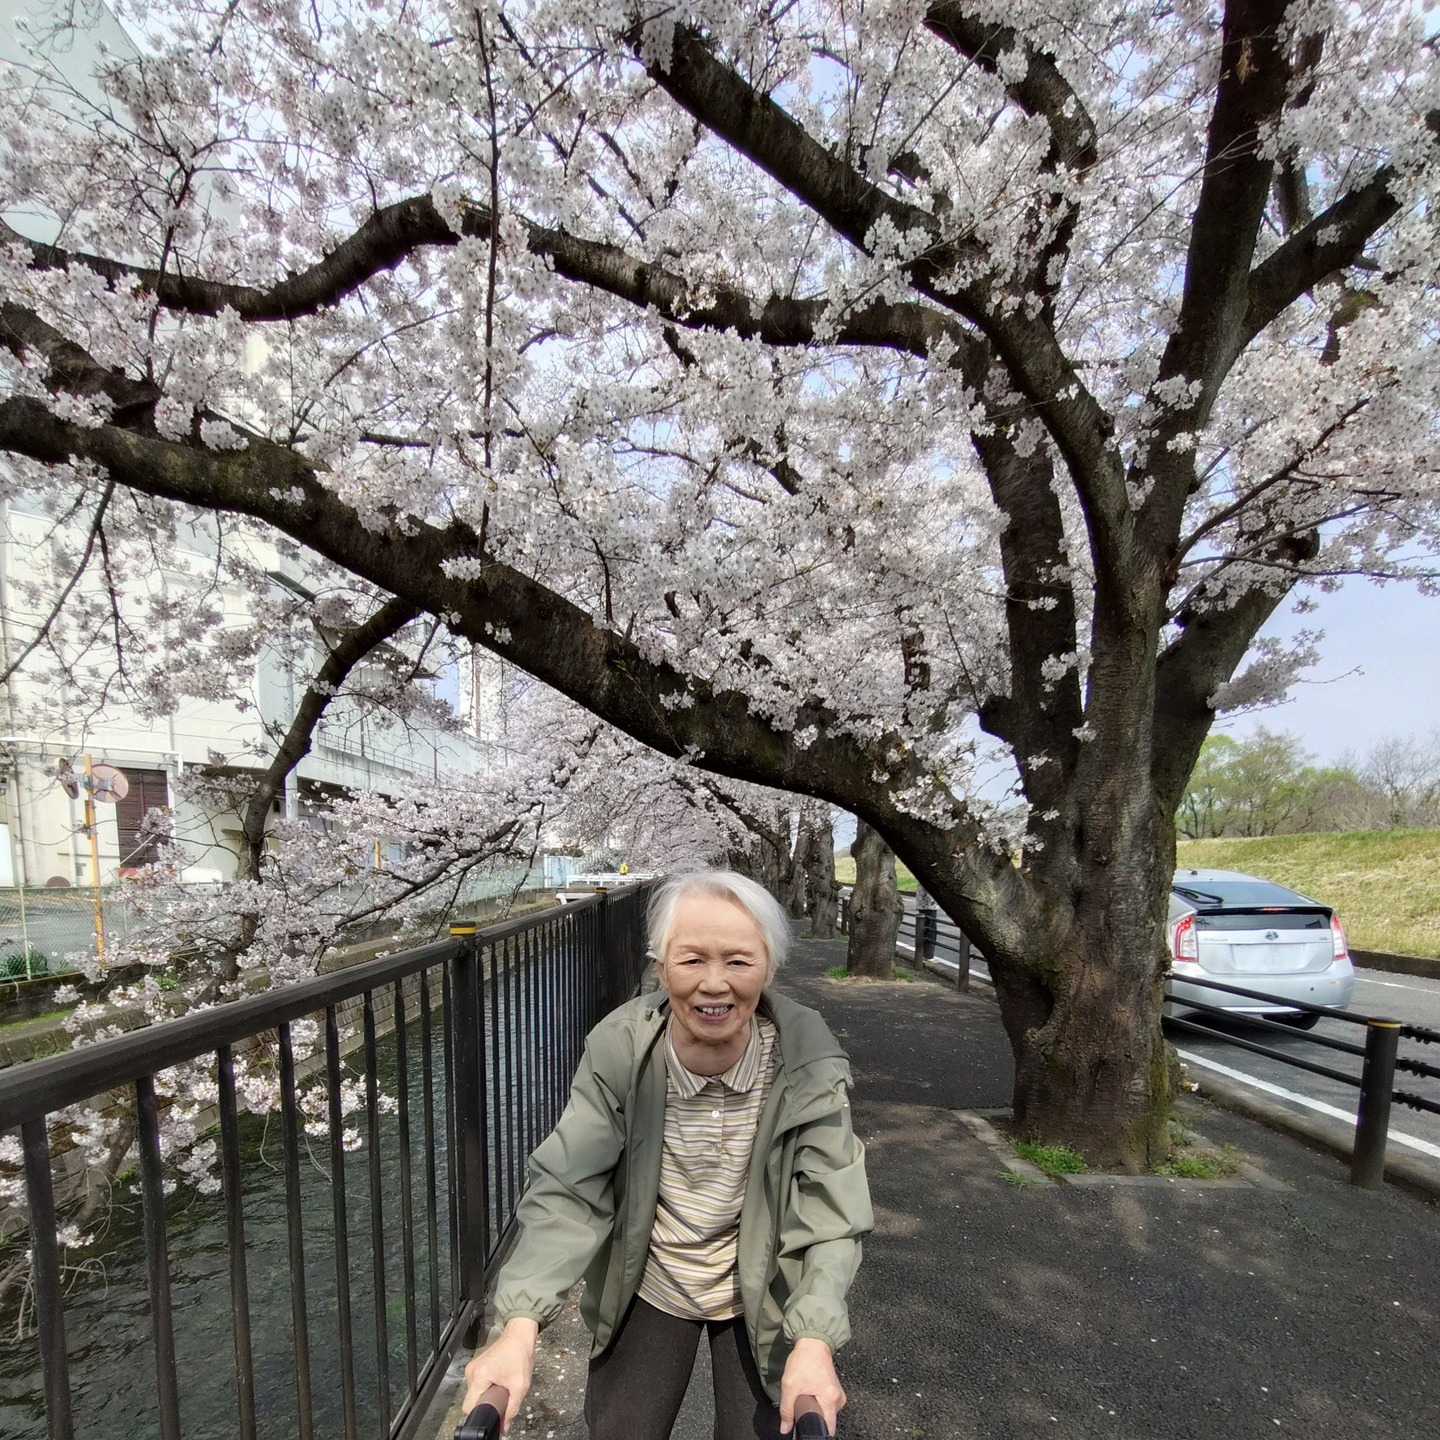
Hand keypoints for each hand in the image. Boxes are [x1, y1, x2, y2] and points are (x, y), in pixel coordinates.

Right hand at [462, 1317, 537, 1432]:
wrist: (520, 1334)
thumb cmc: (520, 1355)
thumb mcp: (520, 1386)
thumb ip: (511, 1410)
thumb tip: (504, 1428)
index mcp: (479, 1375)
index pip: (469, 1406)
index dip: (481, 1414)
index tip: (491, 1415)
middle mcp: (471, 1372)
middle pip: (471, 1400)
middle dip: (485, 1404)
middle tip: (501, 1399)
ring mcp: (472, 1368)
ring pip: (474, 1393)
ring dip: (486, 1396)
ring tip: (501, 1389)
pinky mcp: (476, 1366)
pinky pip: (477, 1385)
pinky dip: (486, 1388)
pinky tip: (498, 1383)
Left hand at [779, 1337, 844, 1434]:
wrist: (812, 1342)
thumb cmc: (803, 1360)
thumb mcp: (789, 1385)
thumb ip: (786, 1409)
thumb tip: (785, 1428)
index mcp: (831, 1399)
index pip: (827, 1428)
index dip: (814, 1430)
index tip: (804, 1426)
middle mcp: (839, 1399)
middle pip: (827, 1421)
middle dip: (813, 1419)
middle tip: (802, 1405)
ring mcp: (838, 1395)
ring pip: (826, 1414)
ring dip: (815, 1411)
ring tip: (806, 1397)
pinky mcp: (835, 1391)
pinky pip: (827, 1406)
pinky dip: (818, 1404)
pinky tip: (811, 1394)